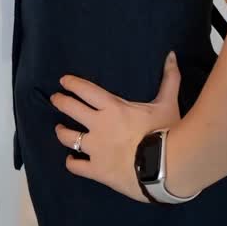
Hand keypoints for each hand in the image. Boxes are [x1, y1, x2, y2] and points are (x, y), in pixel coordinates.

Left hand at [50, 50, 181, 202]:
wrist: (166, 167)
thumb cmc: (166, 132)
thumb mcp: (167, 103)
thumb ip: (169, 79)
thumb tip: (171, 55)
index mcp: (112, 107)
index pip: (85, 89)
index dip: (72, 83)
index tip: (63, 81)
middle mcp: (98, 125)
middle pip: (71, 108)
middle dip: (60, 101)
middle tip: (55, 99)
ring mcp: (95, 148)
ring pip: (68, 137)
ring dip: (61, 132)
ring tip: (59, 129)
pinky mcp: (97, 170)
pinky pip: (76, 166)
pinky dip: (72, 162)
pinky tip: (71, 160)